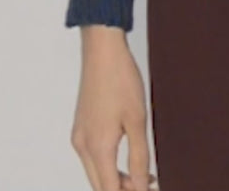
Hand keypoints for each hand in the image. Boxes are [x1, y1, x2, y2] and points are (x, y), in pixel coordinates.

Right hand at [70, 26, 158, 190]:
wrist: (102, 51)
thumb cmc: (121, 80)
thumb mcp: (137, 120)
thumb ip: (139, 156)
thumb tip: (140, 184)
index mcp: (97, 148)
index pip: (109, 190)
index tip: (149, 188)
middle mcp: (83, 146)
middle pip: (100, 185)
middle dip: (123, 189)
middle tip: (149, 183)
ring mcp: (79, 136)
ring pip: (96, 171)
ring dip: (116, 178)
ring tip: (143, 173)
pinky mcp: (81, 127)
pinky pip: (93, 156)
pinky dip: (108, 163)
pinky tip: (126, 155)